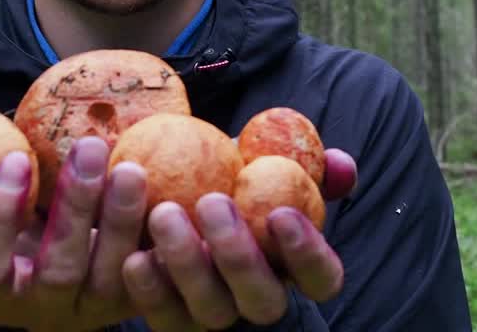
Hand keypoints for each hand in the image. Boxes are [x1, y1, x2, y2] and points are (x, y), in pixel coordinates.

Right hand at [0, 137, 146, 331]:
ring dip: (122, 217)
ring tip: (131, 163)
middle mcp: (46, 313)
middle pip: (59, 267)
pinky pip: (153, 272)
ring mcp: (96, 310)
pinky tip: (170, 190)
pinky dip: (161, 236)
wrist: (64, 275)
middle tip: (87, 145)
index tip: (15, 157)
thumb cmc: (8, 241)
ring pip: (111, 271)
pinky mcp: (137, 298)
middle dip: (74, 206)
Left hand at [120, 148, 357, 330]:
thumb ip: (303, 161)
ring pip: (213, 311)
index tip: (282, 212)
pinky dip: (151, 291)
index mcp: (290, 265)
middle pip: (263, 300)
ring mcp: (215, 314)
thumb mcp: (260, 160)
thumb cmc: (225, 175)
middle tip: (211, 202)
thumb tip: (340, 164)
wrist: (165, 189)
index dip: (309, 253)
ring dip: (189, 264)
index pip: (321, 277)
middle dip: (240, 255)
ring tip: (164, 213)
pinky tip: (136, 256)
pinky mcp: (173, 321)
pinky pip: (166, 319)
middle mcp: (257, 298)